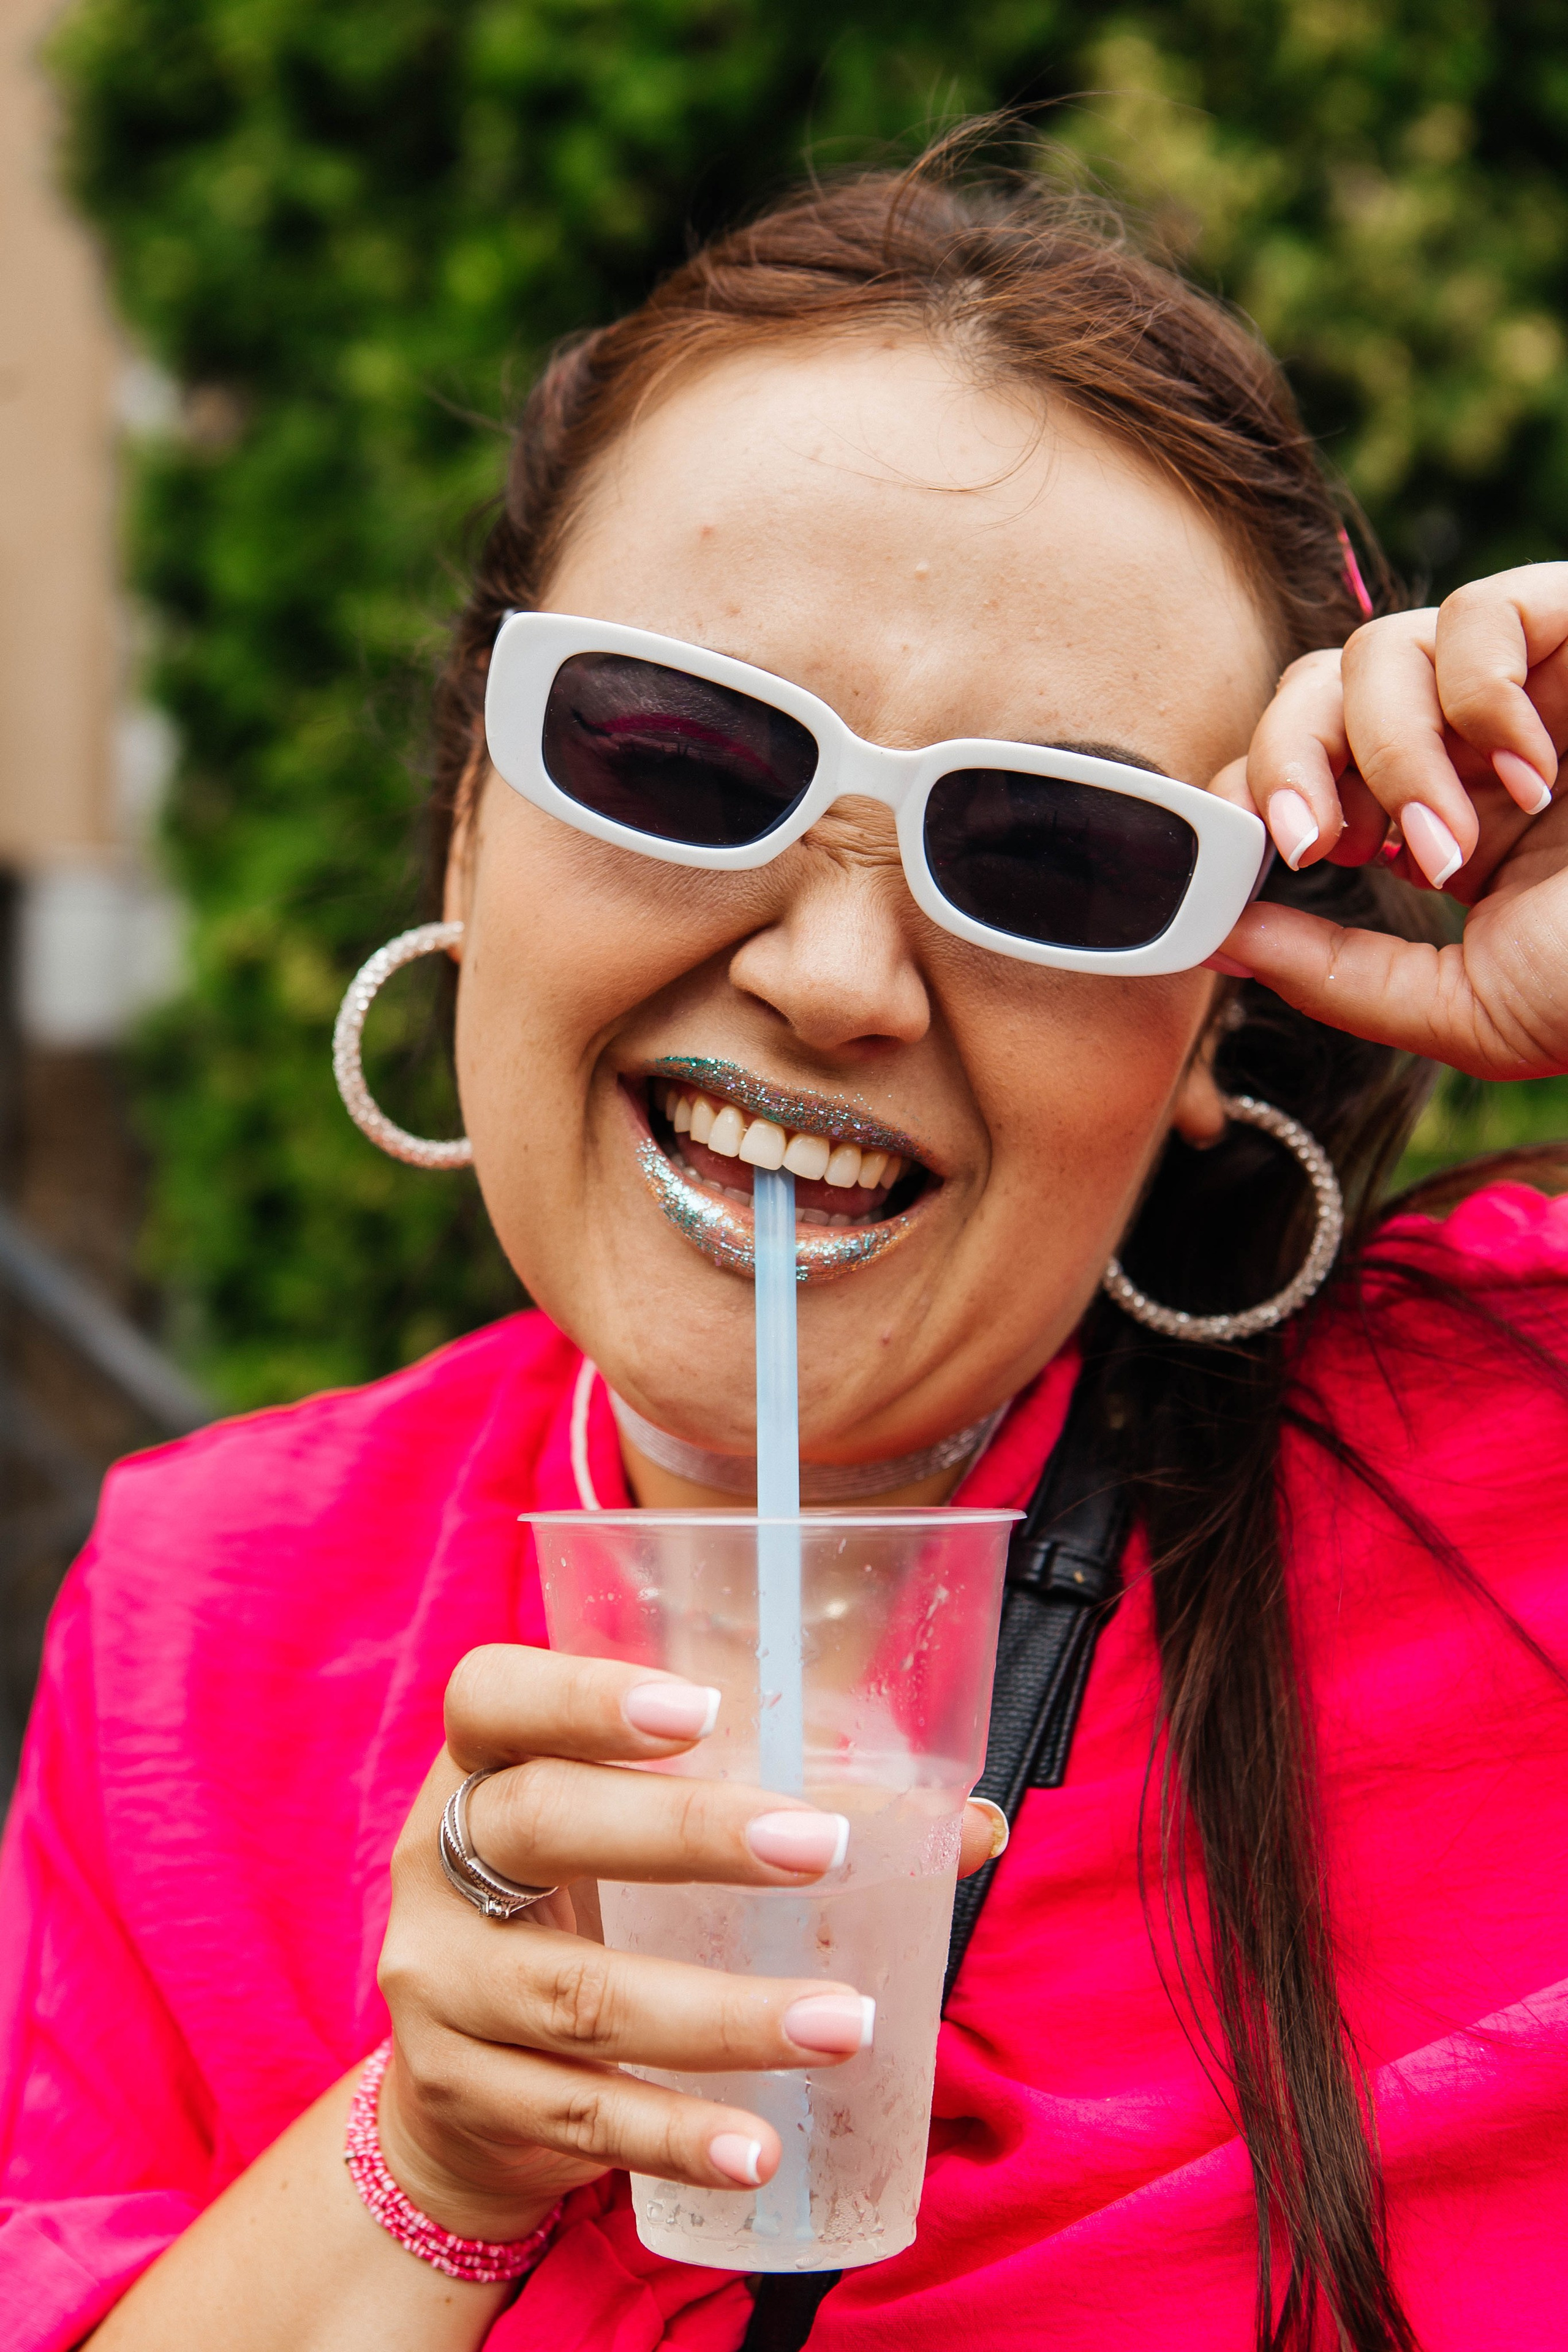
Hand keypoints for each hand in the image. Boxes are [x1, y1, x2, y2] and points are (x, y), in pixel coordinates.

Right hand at [375, 1645, 1004, 2239]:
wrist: (456, 2085)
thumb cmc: (588, 1907)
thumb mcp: (640, 1841)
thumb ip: (784, 1808)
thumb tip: (970, 1826)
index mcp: (480, 1765)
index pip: (493, 1695)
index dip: (584, 1694)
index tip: (701, 1707)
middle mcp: (438, 1860)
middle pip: (542, 1824)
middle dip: (689, 1832)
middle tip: (823, 1849)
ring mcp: (440, 1983)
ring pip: (576, 1992)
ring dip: (721, 2012)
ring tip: (845, 2024)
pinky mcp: (464, 2092)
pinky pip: (577, 2115)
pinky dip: (676, 2133)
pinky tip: (761, 2149)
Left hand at [1209, 563, 1567, 1078]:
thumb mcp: (1466, 1011)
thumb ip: (1337, 978)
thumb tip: (1217, 941)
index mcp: (1437, 823)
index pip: (1296, 769)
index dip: (1252, 796)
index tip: (1253, 859)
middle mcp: (1471, 743)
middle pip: (1311, 688)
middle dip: (1288, 761)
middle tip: (1316, 842)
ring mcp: (1529, 682)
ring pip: (1381, 647)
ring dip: (1392, 754)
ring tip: (1452, 847)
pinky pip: (1485, 610)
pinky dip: (1482, 694)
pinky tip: (1532, 775)